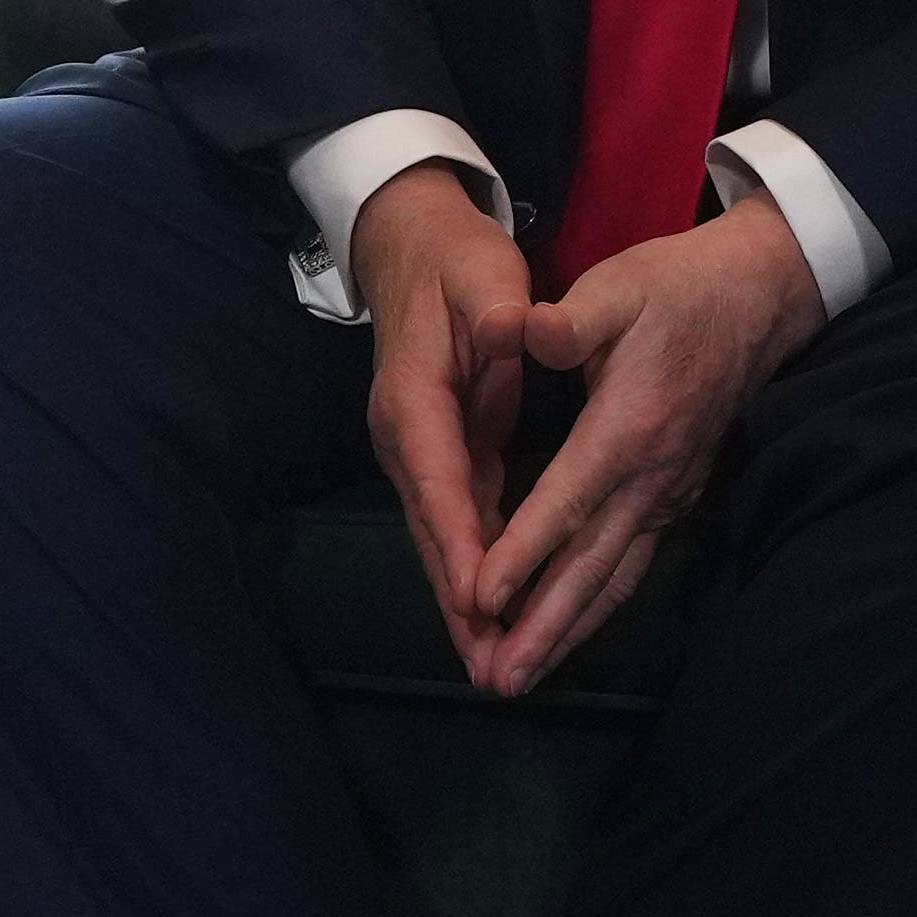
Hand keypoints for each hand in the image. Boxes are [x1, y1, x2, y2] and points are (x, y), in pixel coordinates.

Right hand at [345, 163, 540, 646]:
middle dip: (458, 602)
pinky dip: (473, 571)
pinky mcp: (437, 457)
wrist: (413, 248)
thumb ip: (498, 305)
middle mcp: (405, 436)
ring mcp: (416, 451)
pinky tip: (494, 618)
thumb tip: (510, 328)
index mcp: (415, 396)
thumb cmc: (456, 261)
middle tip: (489, 668)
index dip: (459, 541)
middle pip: (431, 529)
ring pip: (440, 538)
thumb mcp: (483, 271)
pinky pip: (456, 523)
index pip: (438, 478)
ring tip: (492, 666)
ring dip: (463, 604)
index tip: (481, 598)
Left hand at [459, 192, 825, 696]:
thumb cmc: (676, 288)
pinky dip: (595, 610)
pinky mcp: (675, 501)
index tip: (480, 598)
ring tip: (518, 683)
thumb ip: (568, 318)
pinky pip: (630, 569)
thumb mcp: (617, 286)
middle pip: (590, 567)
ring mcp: (668, 496)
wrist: (759, 299)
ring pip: (613, 580)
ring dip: (566, 635)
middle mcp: (651, 477)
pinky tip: (565, 639)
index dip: (522, 552)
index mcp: (626, 427)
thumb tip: (526, 330)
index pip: (566, 501)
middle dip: (540, 628)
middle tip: (494, 682)